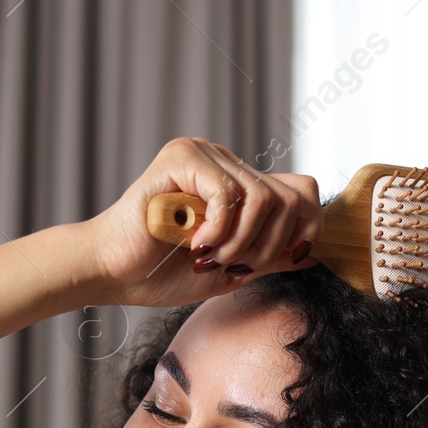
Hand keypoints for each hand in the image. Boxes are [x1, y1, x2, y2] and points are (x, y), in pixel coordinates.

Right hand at [83, 136, 322, 308]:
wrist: (114, 273)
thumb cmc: (163, 272)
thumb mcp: (233, 269)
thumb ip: (270, 257)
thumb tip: (313, 253)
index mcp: (240, 184)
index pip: (301, 190)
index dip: (306, 227)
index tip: (283, 260)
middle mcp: (226, 162)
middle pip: (290, 196)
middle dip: (270, 246)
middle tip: (234, 266)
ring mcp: (204, 155)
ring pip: (262, 198)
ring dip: (243, 242)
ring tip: (211, 258)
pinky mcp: (182, 157)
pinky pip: (228, 193)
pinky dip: (219, 230)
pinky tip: (195, 246)